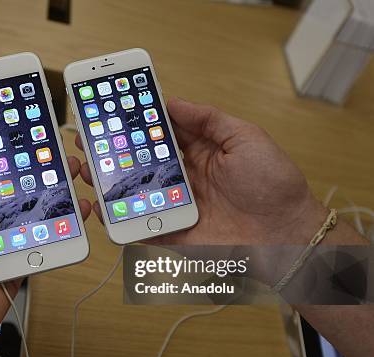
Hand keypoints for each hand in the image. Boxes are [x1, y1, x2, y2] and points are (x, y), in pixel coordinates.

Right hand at [78, 97, 327, 247]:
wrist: (286, 235)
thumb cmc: (273, 184)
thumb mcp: (246, 138)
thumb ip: (209, 120)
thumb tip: (173, 102)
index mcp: (200, 153)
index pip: (162, 134)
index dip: (138, 124)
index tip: (114, 112)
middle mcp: (184, 178)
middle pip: (143, 164)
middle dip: (116, 153)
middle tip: (89, 141)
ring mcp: (177, 206)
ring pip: (135, 193)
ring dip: (111, 183)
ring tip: (89, 171)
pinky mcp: (174, 233)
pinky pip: (141, 227)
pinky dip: (120, 221)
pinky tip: (102, 209)